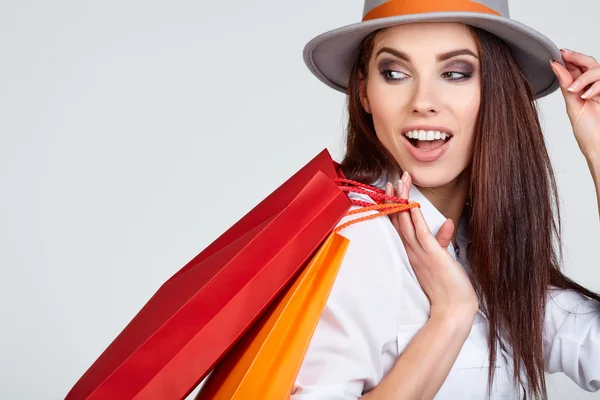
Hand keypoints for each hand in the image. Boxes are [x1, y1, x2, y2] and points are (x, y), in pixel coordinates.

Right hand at [385, 172, 478, 318]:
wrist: (453, 310)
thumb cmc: (448, 287)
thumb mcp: (443, 259)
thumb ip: (443, 240)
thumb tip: (449, 222)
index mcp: (411, 252)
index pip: (399, 225)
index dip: (394, 207)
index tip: (392, 190)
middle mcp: (411, 251)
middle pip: (398, 220)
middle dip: (395, 199)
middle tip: (392, 180)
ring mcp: (420, 253)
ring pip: (406, 222)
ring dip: (402, 201)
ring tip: (400, 183)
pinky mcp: (432, 256)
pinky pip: (421, 234)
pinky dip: (415, 218)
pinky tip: (412, 204)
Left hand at [550, 49, 599, 158]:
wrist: (599, 148)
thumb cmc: (588, 132)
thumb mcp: (573, 106)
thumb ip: (566, 85)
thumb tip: (555, 66)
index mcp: (583, 90)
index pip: (578, 68)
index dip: (570, 59)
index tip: (558, 53)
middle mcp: (595, 88)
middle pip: (590, 63)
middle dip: (577, 57)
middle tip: (564, 55)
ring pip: (599, 70)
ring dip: (585, 76)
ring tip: (574, 89)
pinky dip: (596, 85)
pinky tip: (587, 95)